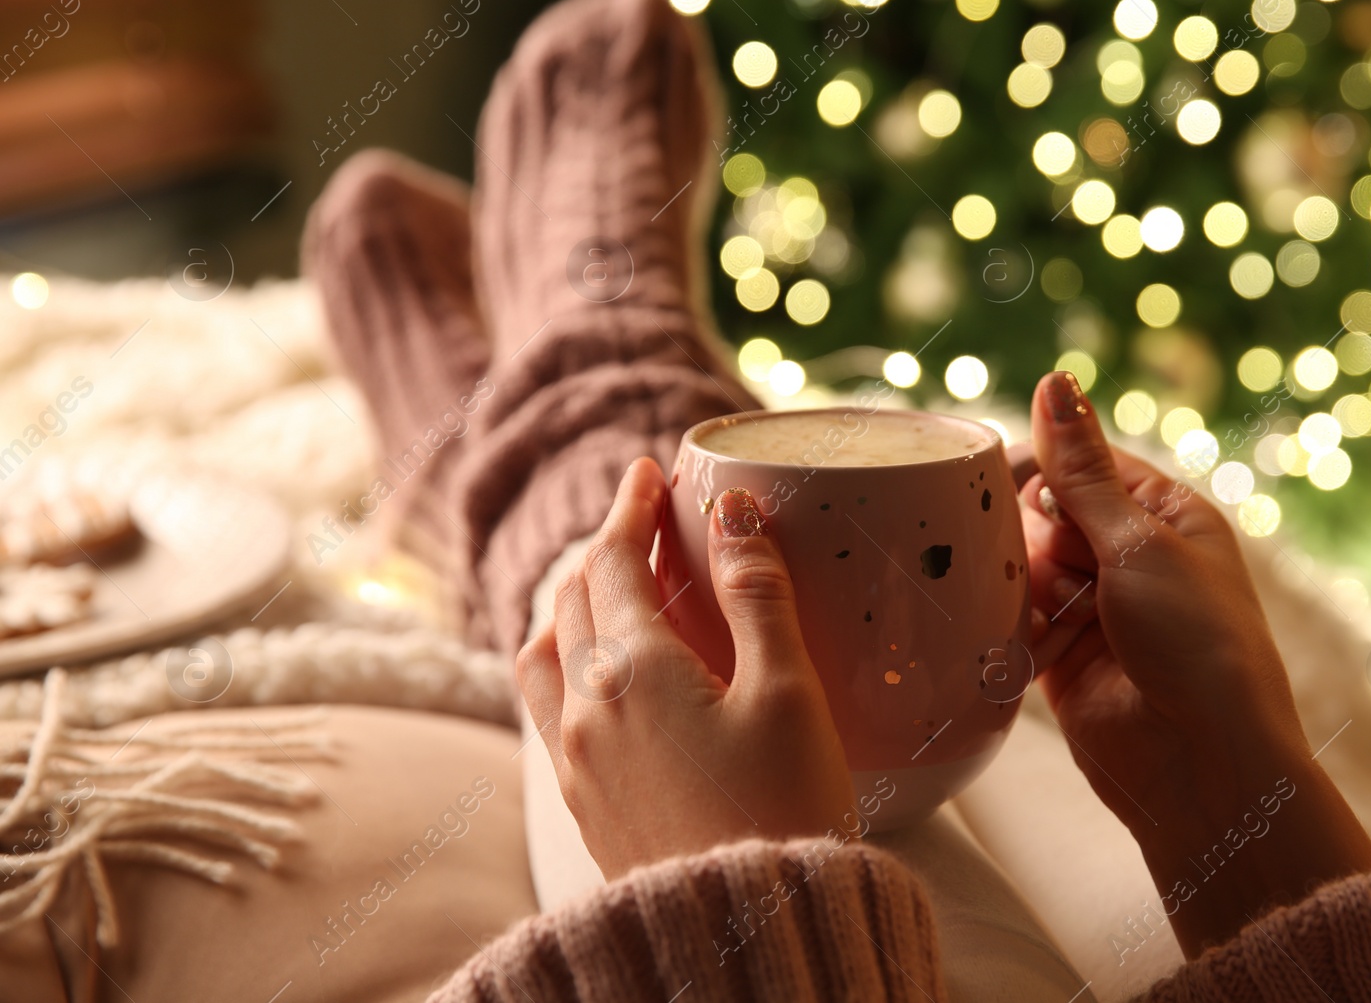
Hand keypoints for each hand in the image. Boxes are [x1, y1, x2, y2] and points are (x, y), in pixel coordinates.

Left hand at [517, 458, 855, 879]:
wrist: (747, 935)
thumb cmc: (783, 812)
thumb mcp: (788, 693)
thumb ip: (756, 594)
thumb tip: (730, 512)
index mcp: (635, 670)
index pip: (611, 560)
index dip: (629, 508)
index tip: (648, 473)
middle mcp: (587, 708)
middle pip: (571, 599)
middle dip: (606, 549)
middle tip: (645, 525)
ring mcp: (575, 759)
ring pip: (543, 653)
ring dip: (572, 606)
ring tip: (612, 593)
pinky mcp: (583, 802)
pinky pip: (547, 708)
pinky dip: (563, 663)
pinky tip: (599, 678)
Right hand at [1024, 372, 1370, 955]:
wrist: (1200, 765)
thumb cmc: (1197, 643)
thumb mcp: (1140, 542)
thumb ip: (1082, 471)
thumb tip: (1055, 381)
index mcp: (1168, 518)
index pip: (1091, 465)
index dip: (1051, 468)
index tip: (1011, 479)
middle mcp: (1130, 559)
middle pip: (1050, 514)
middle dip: (1032, 530)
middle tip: (1044, 561)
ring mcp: (1094, 611)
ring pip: (1026, 566)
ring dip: (1018, 578)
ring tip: (1034, 604)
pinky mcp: (1060, 659)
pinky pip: (1015, 619)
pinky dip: (1006, 621)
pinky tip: (1007, 627)